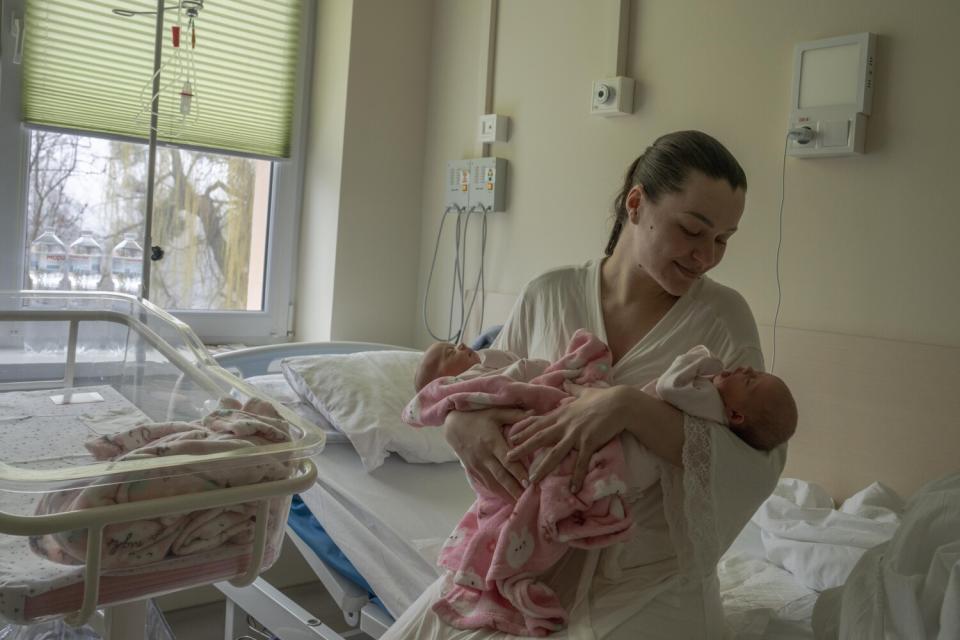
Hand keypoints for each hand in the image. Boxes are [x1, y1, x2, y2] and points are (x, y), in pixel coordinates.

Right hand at [443, 408, 531, 500]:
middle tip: (528, 499)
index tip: (530, 483)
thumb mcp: (495, 412)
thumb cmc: (477, 416)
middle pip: (501, 476)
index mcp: (492, 441)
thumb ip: (515, 414)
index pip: (507, 460)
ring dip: (506, 493)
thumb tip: (535, 413)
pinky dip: (496, 491)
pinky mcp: (471, 469)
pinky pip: (484, 483)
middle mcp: (484, 455)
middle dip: (514, 489)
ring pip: (493, 483)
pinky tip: (506, 497)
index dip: (518, 472)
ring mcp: (476, 464)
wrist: (452, 424)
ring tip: (519, 502)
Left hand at [506, 385, 626, 492]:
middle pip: (539, 438)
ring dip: (543, 467)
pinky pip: (581, 462)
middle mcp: (565, 424)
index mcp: (562, 413)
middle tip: (508, 458)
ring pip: (555, 453)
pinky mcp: (589, 442)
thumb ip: (573, 390)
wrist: (620, 403)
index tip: (511, 437)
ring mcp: (576, 434)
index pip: (539, 423)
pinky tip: (573, 489)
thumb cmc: (603, 397)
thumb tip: (567, 383)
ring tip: (532, 479)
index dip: (524, 430)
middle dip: (523, 448)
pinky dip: (577, 476)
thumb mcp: (584, 392)